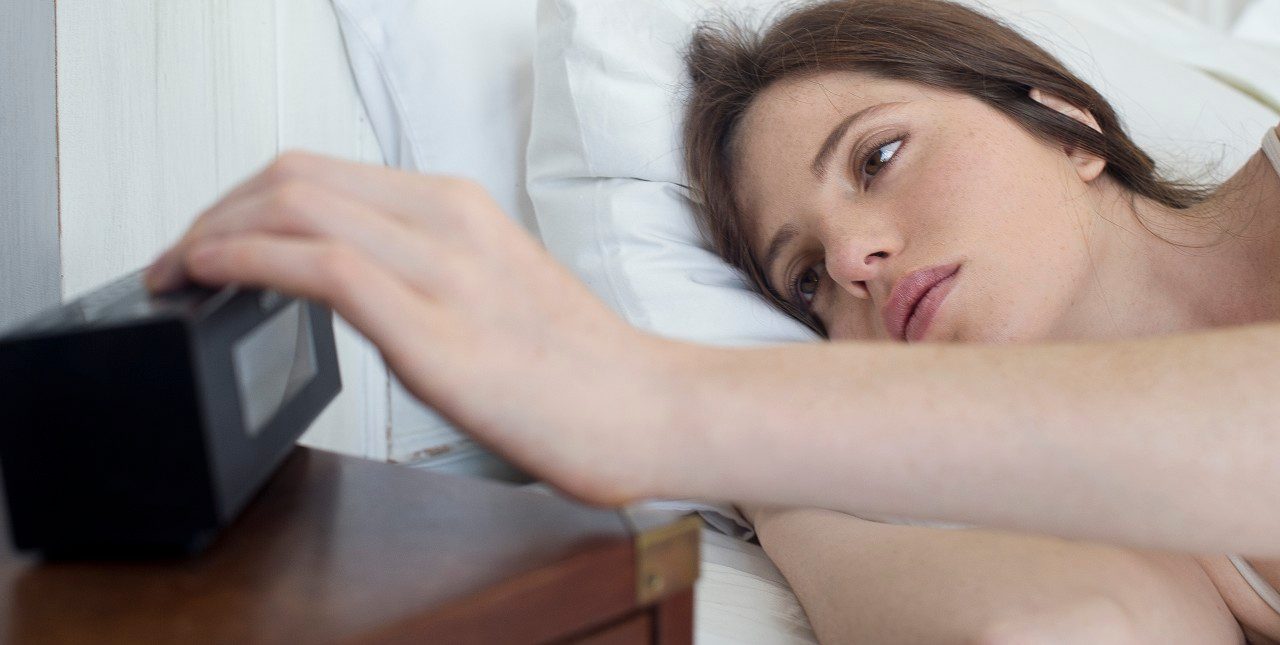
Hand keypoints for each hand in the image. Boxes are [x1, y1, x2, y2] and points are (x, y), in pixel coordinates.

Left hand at [145, 151, 683, 504]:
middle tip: (179, 259)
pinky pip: (319, 265)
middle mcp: (448, 221)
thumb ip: (422, 272)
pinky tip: (211, 279)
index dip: (241, 200)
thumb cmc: (578, 367)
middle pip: (293, 176)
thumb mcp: (491, 289)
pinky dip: (244, 260)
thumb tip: (346, 282)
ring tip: (179, 274)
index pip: (320, 173)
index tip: (209, 241)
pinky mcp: (437, 330)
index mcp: (458, 208)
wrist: (648, 408)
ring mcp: (444, 270)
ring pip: (294, 206)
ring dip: (211, 233)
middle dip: (213, 212)